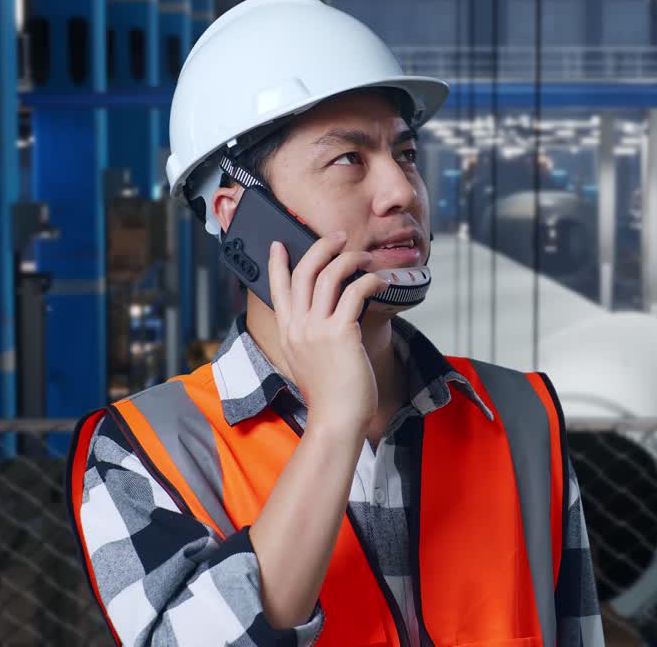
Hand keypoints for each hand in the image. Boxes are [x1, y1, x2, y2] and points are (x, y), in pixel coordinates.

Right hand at [268, 232, 388, 436]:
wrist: (336, 420)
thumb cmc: (330, 396)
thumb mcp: (307, 362)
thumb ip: (308, 338)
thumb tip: (324, 319)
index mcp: (287, 333)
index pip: (277, 289)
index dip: (276, 264)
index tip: (278, 245)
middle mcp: (298, 327)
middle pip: (303, 272)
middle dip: (320, 247)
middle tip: (337, 237)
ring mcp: (316, 329)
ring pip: (328, 276)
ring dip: (349, 259)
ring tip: (364, 256)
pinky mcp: (340, 333)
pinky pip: (355, 292)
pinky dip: (369, 280)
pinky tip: (380, 282)